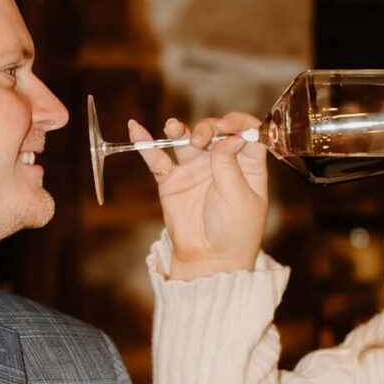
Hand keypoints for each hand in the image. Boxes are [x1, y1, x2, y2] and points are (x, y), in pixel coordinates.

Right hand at [135, 112, 268, 277]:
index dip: (238, 123)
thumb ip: (230, 164)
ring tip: (172, 128)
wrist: (209, 260)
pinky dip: (146, 144)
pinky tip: (136, 130)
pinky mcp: (172, 181)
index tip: (227, 126)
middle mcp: (221, 163)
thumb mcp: (239, 196)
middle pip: (214, 132)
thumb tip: (229, 137)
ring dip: (179, 130)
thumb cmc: (234, 232)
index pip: (246, 133)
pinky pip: (158, 159)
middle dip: (206, 128)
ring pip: (185, 141)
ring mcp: (195, 170)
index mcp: (246, 166)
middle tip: (200, 140)